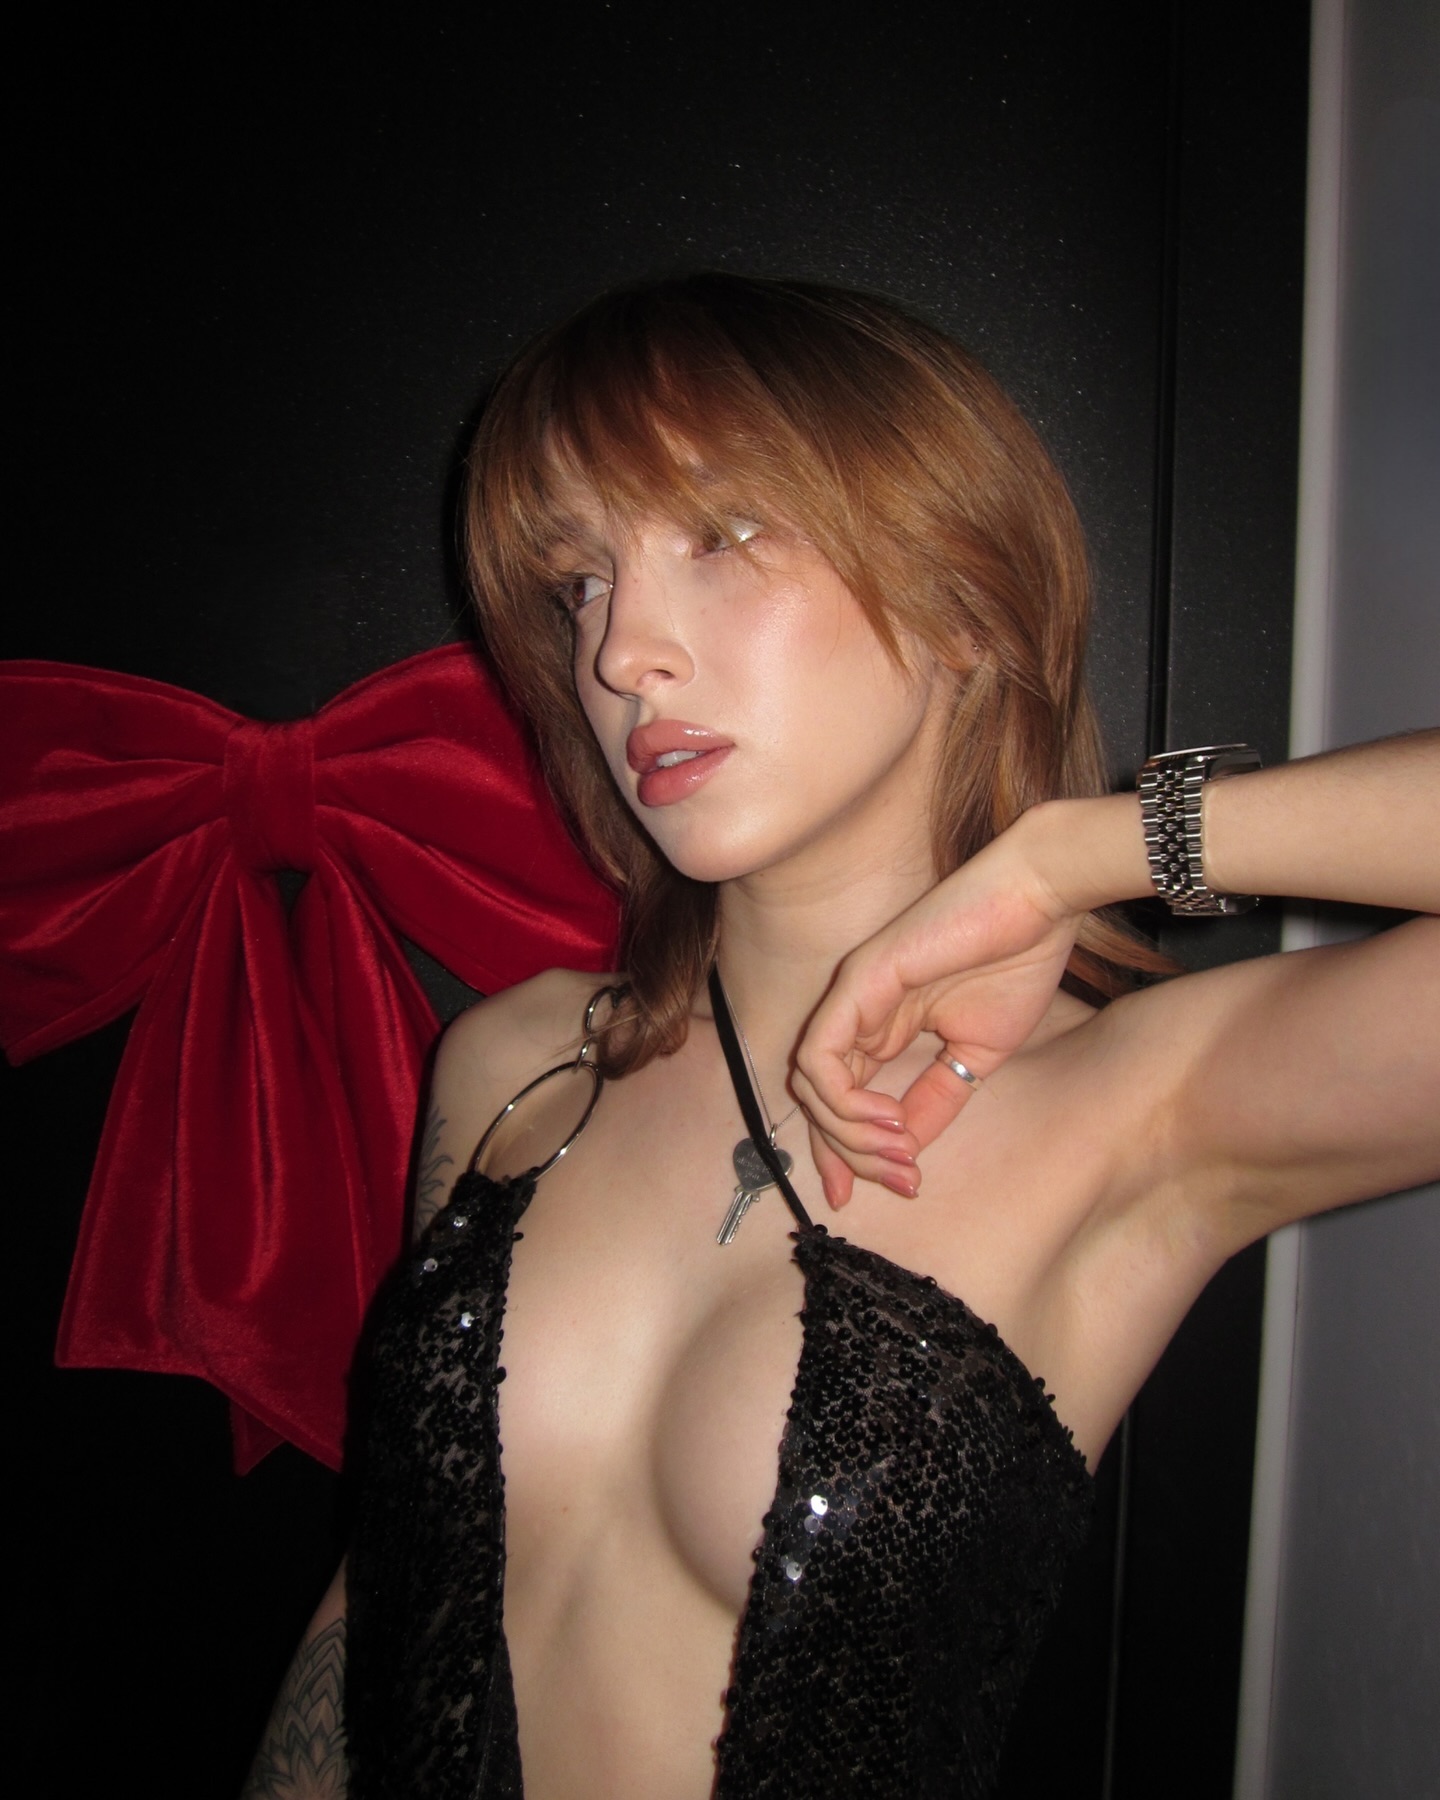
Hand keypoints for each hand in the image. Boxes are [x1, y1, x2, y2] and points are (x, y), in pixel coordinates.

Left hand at [792, 810, 1086, 1206]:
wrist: (1038, 901)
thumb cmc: (1017, 960)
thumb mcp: (977, 1054)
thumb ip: (936, 1100)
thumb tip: (906, 1149)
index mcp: (882, 1026)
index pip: (841, 1099)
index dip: (847, 1151)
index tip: (875, 1193)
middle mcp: (856, 1012)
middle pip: (819, 1100)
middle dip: (851, 1155)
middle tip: (902, 1180)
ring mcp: (851, 996)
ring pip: (812, 1085)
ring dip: (851, 1135)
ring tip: (900, 1150)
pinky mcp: (856, 984)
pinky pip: (819, 1057)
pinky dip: (844, 1101)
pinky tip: (889, 1119)